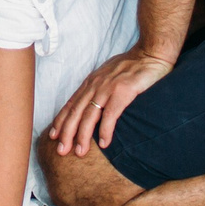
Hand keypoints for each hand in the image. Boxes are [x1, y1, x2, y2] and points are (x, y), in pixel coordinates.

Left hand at [49, 47, 173, 154]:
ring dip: (83, 136)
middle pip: (76, 112)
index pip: (71, 104)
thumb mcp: (109, 75)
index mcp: (91, 82)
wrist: (150, 53)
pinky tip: (104, 144)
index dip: (61, 120)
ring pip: (89, 115)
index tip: (53, 135)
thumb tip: (94, 103)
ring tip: (80, 152)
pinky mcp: (123, 92)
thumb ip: (99, 88)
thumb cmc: (132, 65)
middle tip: (61, 150)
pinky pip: (110, 115)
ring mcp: (108, 88)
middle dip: (66, 133)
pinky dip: (106, 130)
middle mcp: (95, 85)